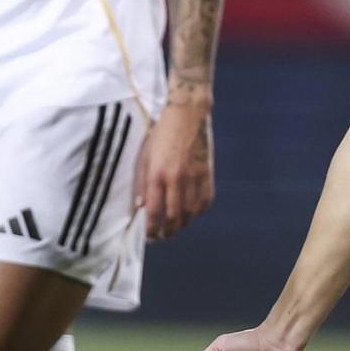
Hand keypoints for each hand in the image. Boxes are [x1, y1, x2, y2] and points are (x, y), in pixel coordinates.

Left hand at [134, 100, 213, 239]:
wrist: (188, 114)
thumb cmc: (161, 133)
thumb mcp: (145, 155)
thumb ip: (142, 181)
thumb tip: (141, 206)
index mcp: (157, 174)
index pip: (154, 211)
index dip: (152, 228)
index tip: (150, 236)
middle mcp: (176, 179)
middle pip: (174, 216)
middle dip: (168, 231)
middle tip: (163, 236)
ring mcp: (195, 177)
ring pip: (191, 212)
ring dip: (183, 224)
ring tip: (177, 227)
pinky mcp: (208, 173)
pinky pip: (206, 200)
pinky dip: (200, 211)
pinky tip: (193, 213)